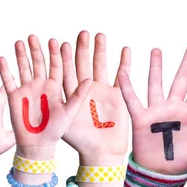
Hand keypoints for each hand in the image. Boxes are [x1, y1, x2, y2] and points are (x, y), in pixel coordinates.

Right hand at [0, 35, 91, 159]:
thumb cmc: (57, 130)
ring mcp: (27, 90)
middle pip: (39, 63)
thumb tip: (89, 79)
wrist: (38, 144)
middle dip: (36, 50)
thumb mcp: (70, 112)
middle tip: (34, 36)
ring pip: (24, 68)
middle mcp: (41, 85)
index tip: (56, 41)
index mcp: (55, 87)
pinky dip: (6, 70)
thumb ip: (78, 95)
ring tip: (19, 42)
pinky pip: (9, 80)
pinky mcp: (14, 96)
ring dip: (21, 55)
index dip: (55, 54)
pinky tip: (3, 58)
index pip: (56, 66)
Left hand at [61, 31, 129, 164]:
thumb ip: (68, 100)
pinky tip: (125, 50)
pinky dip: (124, 63)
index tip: (61, 42)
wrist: (101, 153)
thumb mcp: (68, 120)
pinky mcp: (118, 96)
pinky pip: (121, 76)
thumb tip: (66, 82)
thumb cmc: (81, 141)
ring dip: (101, 51)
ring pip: (101, 66)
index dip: (64, 57)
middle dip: (83, 48)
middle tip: (83, 33)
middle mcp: (86, 90)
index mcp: (71, 95)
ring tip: (100, 35)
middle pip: (83, 64)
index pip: (65, 71)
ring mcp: (102, 91)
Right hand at [118, 45, 186, 174]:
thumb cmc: (181, 162)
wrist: (160, 175)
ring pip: (156, 84)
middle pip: (181, 81)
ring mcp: (157, 112)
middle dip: (186, 64)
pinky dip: (127, 87)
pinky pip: (132, 99)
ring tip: (157, 50)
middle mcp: (174, 109)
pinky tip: (123, 71)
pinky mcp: (141, 118)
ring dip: (156, 68)